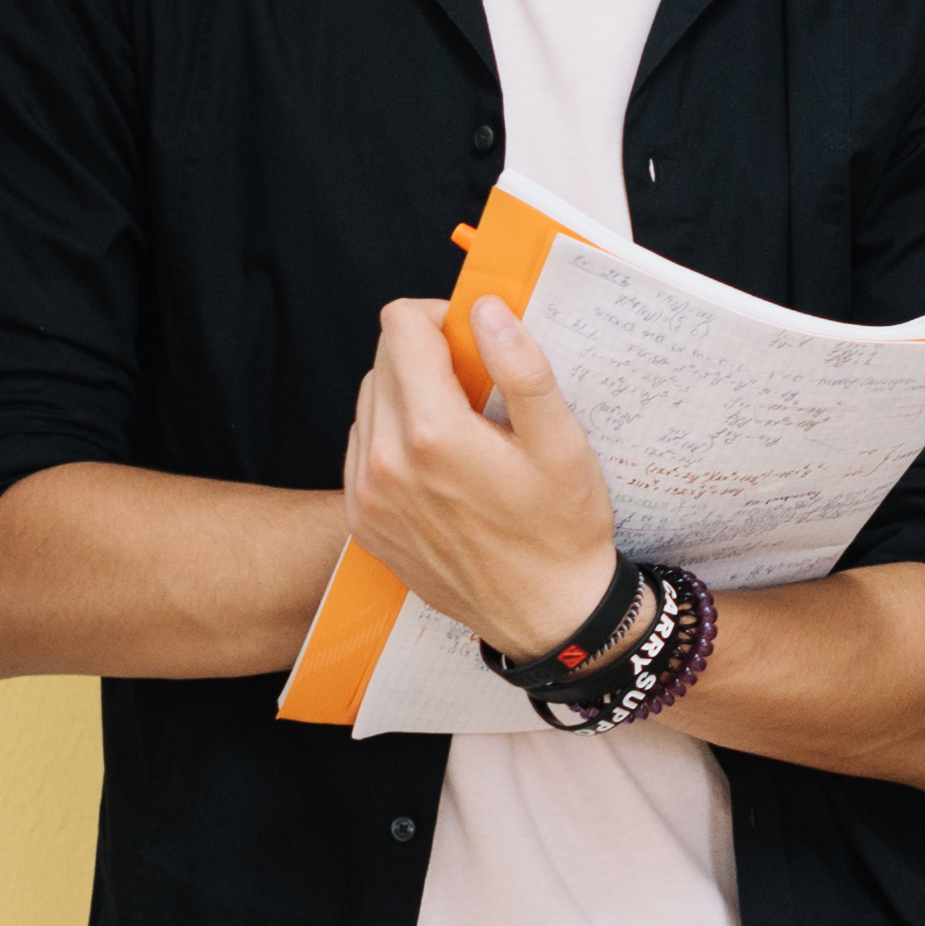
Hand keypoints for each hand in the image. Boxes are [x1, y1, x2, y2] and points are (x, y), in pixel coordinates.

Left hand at [346, 295, 629, 663]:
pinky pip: (362, 446)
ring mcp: (366, 496)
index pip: (401, 326)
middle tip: (480, 386)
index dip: (442, 318)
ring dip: (409, 393)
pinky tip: (440, 460)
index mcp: (433, 435)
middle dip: (427, 354)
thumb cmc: (561, 530)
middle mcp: (384, 463)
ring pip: (369, 399)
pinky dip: (394, 435)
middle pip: (382, 358)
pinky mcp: (362, 522)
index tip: (477, 344)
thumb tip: (485, 310)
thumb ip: (522, 368)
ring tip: (463, 426)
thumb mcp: (562, 443)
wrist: (544, 615)